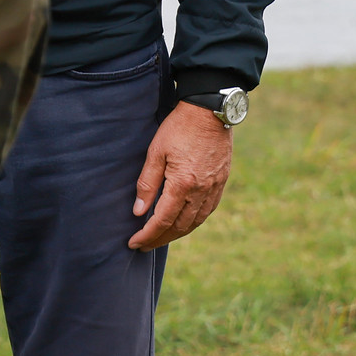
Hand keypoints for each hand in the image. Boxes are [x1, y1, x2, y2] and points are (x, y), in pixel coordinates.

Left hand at [128, 103, 231, 250]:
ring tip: (161, 237)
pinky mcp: (222, 182)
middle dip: (160, 239)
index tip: (133, 243)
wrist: (210, 110)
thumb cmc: (179, 127)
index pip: (162, 220)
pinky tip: (184, 223)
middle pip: (180, 227)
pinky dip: (194, 222)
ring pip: (195, 222)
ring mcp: (214, 188)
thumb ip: (147, 183)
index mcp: (182, 184)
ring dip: (177, 234)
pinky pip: (208, 211)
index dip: (147, 235)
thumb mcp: (156, 151)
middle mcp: (201, 191)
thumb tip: (139, 212)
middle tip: (144, 245)